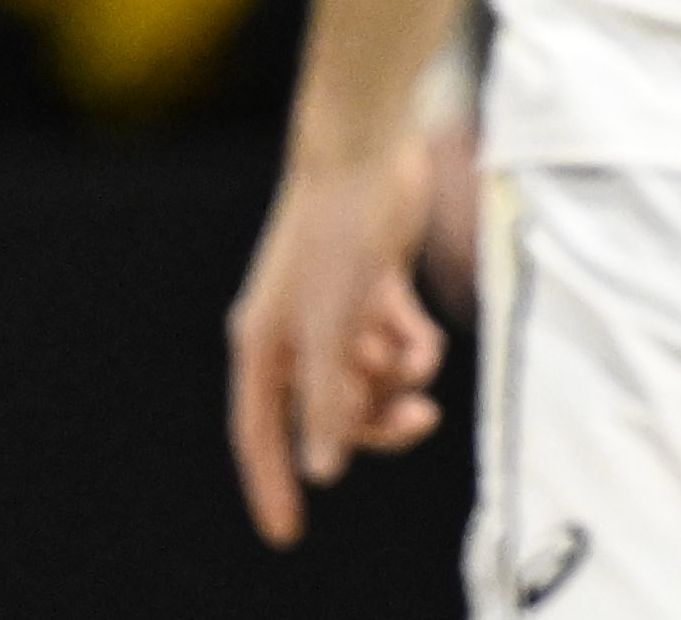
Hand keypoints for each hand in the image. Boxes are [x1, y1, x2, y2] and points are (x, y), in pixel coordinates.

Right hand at [226, 128, 448, 545]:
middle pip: (326, 410)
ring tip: (418, 361)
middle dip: (370, 423)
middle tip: (418, 423)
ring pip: (365, 378)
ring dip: (396, 381)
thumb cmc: (337, 231)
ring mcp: (332, 308)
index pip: (258, 432)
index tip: (287, 534)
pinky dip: (411, 345)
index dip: (272, 484)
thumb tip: (324, 469)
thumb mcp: (335, 323)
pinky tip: (422, 335)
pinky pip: (393, 342)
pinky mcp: (371, 283)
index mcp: (263, 344)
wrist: (368, 146)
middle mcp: (293, 332)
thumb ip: (329, 397)